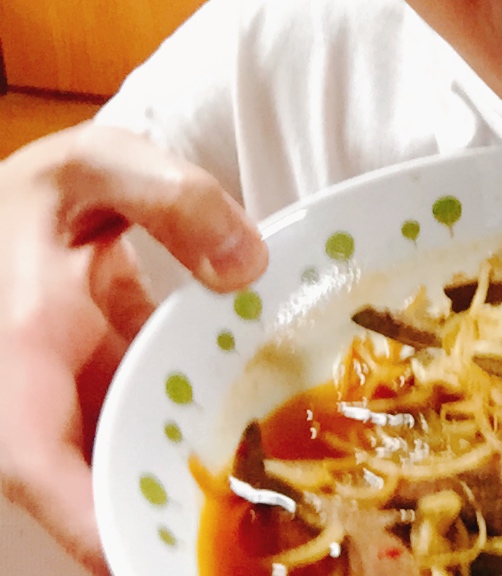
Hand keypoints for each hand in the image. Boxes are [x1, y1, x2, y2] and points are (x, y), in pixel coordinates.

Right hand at [0, 124, 266, 573]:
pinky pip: (150, 437)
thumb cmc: (45, 188)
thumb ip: (170, 197)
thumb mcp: (98, 163)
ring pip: (126, 469)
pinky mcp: (107, 399)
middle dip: (157, 527)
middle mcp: (41, 398)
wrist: (20, 204)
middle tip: (242, 553)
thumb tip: (249, 266)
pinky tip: (272, 455)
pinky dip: (200, 450)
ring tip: (277, 521)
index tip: (148, 555)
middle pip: (92, 490)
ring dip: (187, 495)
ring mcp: (74, 405)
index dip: (89, 524)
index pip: (36, 465)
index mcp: (20, 354)